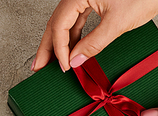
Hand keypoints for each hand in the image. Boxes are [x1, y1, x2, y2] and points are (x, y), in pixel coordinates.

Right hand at [32, 0, 157, 71]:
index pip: (59, 24)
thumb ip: (94, 43)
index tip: (64, 67)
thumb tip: (75, 61)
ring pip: (65, 23)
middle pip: (56, 23)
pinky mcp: (94, 0)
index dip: (59, 48)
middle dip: (48, 47)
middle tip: (39, 67)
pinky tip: (71, 51)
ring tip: (54, 63)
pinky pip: (78, 20)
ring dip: (60, 44)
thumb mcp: (118, 23)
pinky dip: (73, 37)